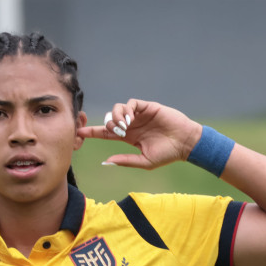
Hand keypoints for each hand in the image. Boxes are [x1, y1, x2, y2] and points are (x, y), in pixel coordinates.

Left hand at [76, 99, 201, 168]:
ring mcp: (139, 115)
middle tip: (117, 132)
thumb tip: (106, 161)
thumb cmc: (167, 154)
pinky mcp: (147, 107)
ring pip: (118, 109)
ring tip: (123, 126)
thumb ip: (125, 160)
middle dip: (107, 125)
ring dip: (116, 116)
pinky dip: (127, 110)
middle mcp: (131, 125)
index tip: (79, 133)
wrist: (185, 144)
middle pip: (109, 119)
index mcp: (129, 137)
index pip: (106, 133)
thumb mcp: (144, 162)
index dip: (93, 132)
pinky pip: (131, 103)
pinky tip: (130, 119)